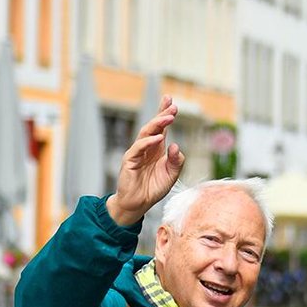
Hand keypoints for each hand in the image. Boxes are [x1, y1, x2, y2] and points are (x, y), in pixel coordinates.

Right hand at [107, 96, 184, 225]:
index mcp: (157, 149)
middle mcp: (147, 148)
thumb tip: (176, 146)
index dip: (165, 115)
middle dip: (162, 114)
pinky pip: (138, 148)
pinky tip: (159, 138)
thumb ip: (177, 161)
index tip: (173, 103)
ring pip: (146, 133)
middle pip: (153, 126)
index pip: (161, 128)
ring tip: (169, 117)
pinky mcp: (130, 160)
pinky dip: (148, 142)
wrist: (137, 204)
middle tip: (172, 106)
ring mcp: (137, 152)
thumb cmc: (153, 188)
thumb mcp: (171, 175)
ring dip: (157, 124)